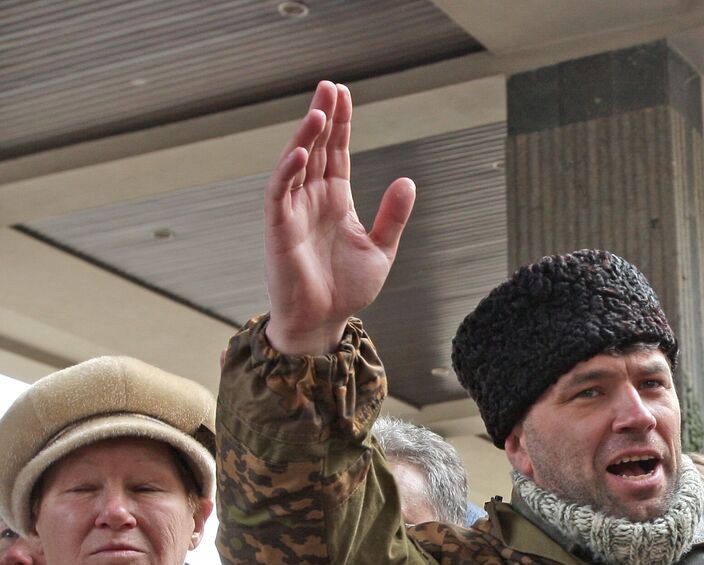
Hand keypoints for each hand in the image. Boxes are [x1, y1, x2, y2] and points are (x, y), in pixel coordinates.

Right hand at [264, 81, 416, 354]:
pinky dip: (287, 171)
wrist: (324, 322)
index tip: (343, 94)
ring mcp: (293, 212)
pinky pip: (279, 193)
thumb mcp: (380, 249)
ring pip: (295, 164)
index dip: (340, 124)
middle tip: (329, 86)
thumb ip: (392, 216)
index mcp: (335, 201)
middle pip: (315, 149)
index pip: (336, 153)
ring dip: (305, 137)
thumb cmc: (346, 290)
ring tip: (318, 111)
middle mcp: (312, 200)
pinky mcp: (278, 229)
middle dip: (322, 117)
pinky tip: (300, 151)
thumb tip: (407, 180)